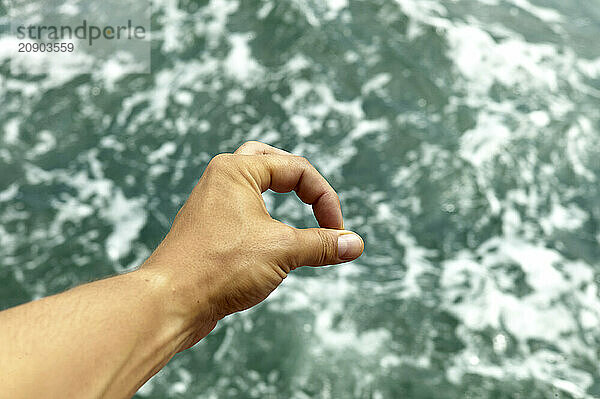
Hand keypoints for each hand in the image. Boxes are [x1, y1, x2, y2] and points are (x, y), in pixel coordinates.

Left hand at [140, 141, 363, 349]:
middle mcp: (220, 181)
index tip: (336, 231)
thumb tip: (355, 244)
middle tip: (315, 201)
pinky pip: (242, 214)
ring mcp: (211, 206)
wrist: (170, 301)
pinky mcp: (208, 232)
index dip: (324, 198)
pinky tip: (273, 243)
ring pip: (252, 187)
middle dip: (298, 181)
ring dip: (280, 199)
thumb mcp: (282, 251)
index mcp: (236, 170)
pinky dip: (265, 221)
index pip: (296, 169)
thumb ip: (321, 244)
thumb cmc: (219, 266)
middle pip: (269, 162)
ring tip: (298, 215)